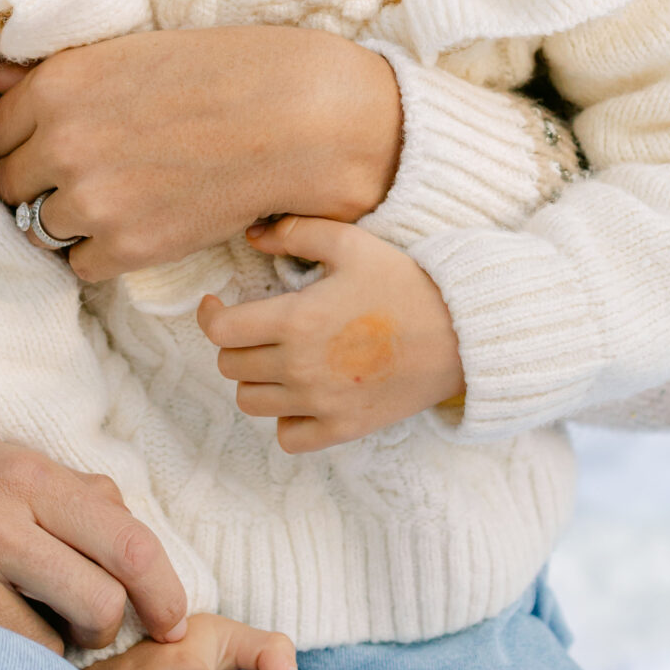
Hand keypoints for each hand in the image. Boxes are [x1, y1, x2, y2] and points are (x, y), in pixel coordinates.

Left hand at [0, 27, 402, 280]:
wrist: (297, 118)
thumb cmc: (222, 72)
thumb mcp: (126, 54)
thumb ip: (54, 78)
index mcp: (57, 86)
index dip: (26, 143)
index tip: (51, 148)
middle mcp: (60, 144)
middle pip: (10, 186)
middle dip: (40, 185)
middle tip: (85, 180)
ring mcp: (90, 201)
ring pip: (40, 231)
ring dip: (70, 223)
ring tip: (117, 203)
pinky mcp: (127, 248)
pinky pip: (81, 267)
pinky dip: (103, 255)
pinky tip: (139, 226)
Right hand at [0, 430, 189, 654]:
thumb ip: (66, 490)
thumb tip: (135, 528)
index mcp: (22, 471)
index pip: (127, 537)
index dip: (166, 588)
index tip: (174, 616)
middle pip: (104, 598)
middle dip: (115, 625)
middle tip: (100, 625)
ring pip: (59, 642)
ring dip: (63, 647)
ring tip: (36, 620)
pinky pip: (11, 660)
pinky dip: (21, 659)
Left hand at [197, 218, 465, 450]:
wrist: (460, 334)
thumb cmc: (404, 282)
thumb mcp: (350, 243)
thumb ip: (296, 232)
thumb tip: (252, 234)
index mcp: (296, 320)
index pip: (220, 331)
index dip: (210, 315)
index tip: (216, 305)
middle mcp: (300, 367)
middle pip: (231, 366)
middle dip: (236, 343)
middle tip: (256, 328)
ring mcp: (321, 403)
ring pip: (250, 403)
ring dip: (255, 380)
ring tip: (276, 359)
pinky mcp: (343, 429)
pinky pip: (287, 437)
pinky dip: (285, 419)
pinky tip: (300, 395)